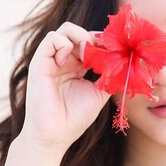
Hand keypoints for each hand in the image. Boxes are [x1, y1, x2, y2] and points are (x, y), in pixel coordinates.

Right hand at [19, 22, 110, 153]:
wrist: (55, 135)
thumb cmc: (75, 118)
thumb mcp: (99, 93)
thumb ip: (110, 76)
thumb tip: (126, 61)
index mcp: (76, 67)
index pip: (90, 42)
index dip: (103, 43)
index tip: (116, 51)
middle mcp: (63, 61)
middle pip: (79, 32)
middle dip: (95, 39)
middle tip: (104, 53)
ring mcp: (51, 60)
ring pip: (65, 30)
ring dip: (81, 37)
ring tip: (88, 55)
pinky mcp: (39, 63)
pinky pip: (51, 38)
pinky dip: (65, 44)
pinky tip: (69, 61)